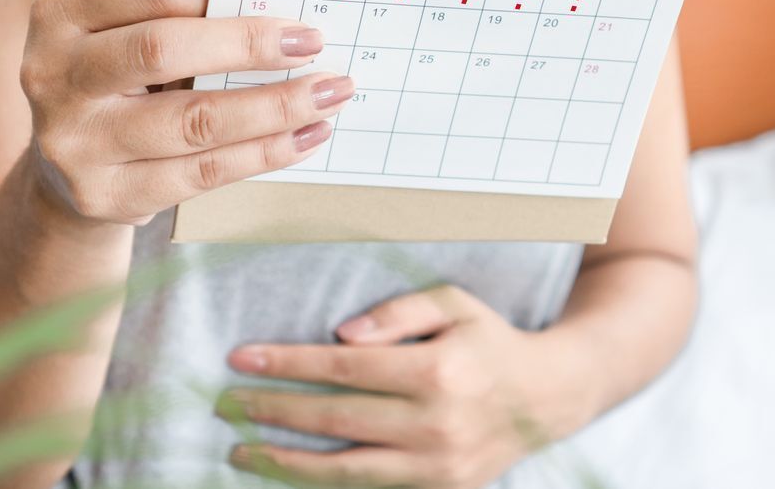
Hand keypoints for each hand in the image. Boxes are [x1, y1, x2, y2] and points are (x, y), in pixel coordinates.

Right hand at [19, 0, 352, 224]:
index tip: (284, 2)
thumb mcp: (128, 30)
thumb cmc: (121, 76)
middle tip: (314, 46)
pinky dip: (263, 153)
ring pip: (192, 121)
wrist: (67, 166)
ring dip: (274, 107)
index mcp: (62, 11)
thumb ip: (185, 12)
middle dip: (250, 46)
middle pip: (163, 50)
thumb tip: (283, 4)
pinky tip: (305, 137)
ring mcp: (74, 141)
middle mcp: (53, 73)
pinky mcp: (105, 195)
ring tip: (329, 94)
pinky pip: (202, 173)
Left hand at [219, 285, 593, 488]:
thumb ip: (398, 313)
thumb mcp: (453, 304)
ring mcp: (437, 465)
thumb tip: (341, 335)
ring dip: (284, 459)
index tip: (242, 358)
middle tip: (226, 403)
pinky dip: (323, 482)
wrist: (547, 396)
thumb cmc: (489, 340)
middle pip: (335, 419)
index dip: (287, 362)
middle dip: (273, 410)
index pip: (343, 367)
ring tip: (241, 448)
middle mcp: (435, 423)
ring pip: (344, 468)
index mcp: (437, 370)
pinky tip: (289, 469)